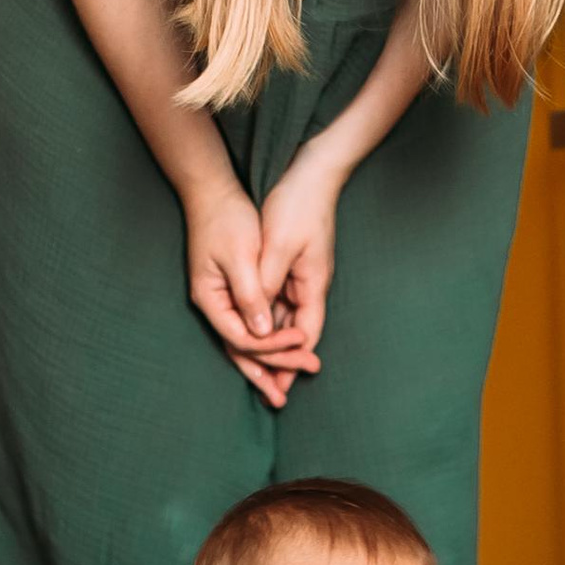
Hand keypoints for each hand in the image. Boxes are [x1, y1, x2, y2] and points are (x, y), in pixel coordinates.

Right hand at [183, 186, 317, 408]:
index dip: (273, 347)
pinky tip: (281, 356)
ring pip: (243, 344)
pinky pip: (248, 330)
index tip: (301, 345)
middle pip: (240, 350)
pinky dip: (265, 345)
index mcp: (211, 299)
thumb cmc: (227, 219)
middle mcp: (212, 306)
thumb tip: (262, 332)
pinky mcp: (231, 295)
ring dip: (266, 365)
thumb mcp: (241, 256)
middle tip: (297, 386)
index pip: (242, 338)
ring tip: (285, 390)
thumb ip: (251, 295)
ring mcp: (220, 303)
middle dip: (269, 369)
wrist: (212, 193)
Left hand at [256, 152, 341, 372]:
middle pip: (295, 334)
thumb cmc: (297, 204)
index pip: (305, 334)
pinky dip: (266, 320)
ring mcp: (300, 276)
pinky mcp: (289, 266)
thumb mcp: (278, 246)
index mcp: (312, 284)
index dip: (291, 362)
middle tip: (270, 393)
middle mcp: (309, 285)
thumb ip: (265, 286)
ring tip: (259, 372)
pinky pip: (277, 302)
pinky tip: (252, 332)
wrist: (309, 171)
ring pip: (284, 320)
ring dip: (272, 345)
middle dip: (282, 363)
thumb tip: (256, 323)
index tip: (279, 387)